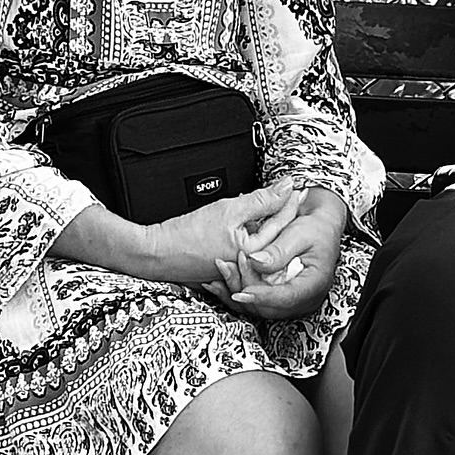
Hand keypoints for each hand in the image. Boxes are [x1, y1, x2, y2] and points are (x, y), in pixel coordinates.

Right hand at [150, 177, 301, 285]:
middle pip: (275, 231)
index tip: (298, 186)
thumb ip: (262, 198)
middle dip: (282, 209)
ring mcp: (240, 268)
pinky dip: (250, 229)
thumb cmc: (186, 236)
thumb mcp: (230, 209)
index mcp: (256, 255)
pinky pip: (247, 245)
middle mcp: (252, 267)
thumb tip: (286, 186)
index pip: (283, 222)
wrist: (156, 253)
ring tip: (270, 199)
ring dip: (266, 218)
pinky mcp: (229, 266)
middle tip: (291, 190)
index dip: (291, 200)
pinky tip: (248, 215)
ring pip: (261, 237)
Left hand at [214, 185, 347, 320]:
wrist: (320, 225)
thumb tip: (256, 262)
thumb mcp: (300, 233)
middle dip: (244, 289)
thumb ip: (279, 250)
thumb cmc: (316, 227)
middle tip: (226, 266)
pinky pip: (256, 301)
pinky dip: (237, 292)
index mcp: (315, 284)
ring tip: (220, 270)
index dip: (262, 296)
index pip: (286, 298)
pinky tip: (219, 283)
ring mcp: (290, 300)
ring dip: (236, 290)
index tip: (241, 292)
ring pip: (258, 307)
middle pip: (268, 307)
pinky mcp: (279, 296)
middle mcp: (303, 298)